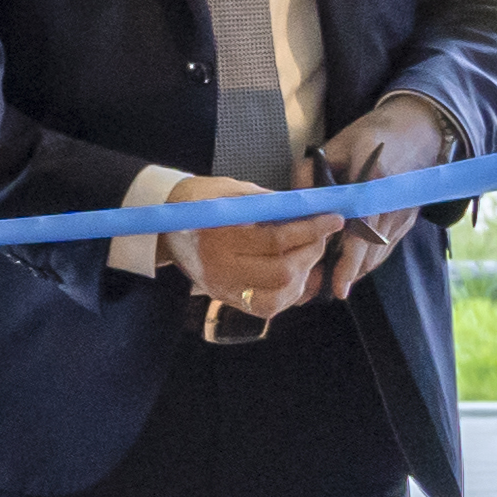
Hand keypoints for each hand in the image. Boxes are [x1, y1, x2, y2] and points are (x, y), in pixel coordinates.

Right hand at [168, 180, 333, 317]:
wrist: (164, 224)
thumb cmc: (199, 200)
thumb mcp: (230, 190)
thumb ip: (268, 202)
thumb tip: (308, 209)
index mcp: (218, 235)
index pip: (275, 240)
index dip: (310, 230)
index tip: (333, 219)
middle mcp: (220, 268)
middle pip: (282, 271)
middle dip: (311, 252)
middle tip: (320, 236)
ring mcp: (222, 288)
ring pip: (279, 296)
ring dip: (303, 275)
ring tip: (307, 255)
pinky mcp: (226, 299)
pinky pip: (267, 307)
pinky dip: (289, 293)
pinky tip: (294, 275)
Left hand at [305, 95, 465, 296]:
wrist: (417, 131)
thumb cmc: (370, 136)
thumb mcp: (337, 145)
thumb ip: (310, 173)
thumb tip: (294, 203)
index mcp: (374, 181)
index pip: (362, 230)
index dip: (349, 260)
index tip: (337, 285)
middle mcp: (392, 204)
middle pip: (371, 250)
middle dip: (348, 274)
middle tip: (320, 293)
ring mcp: (403, 215)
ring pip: (378, 254)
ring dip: (356, 271)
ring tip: (327, 286)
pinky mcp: (407, 221)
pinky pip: (386, 248)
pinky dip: (367, 261)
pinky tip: (349, 270)